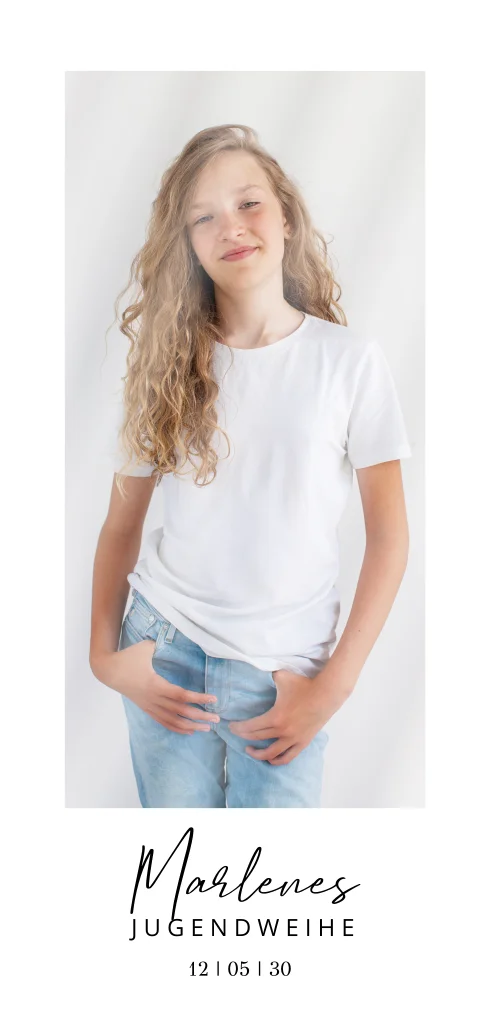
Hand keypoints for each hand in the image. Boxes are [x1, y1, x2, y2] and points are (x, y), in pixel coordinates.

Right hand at [90, 642, 219, 734]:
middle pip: (181, 712)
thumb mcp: (145, 647)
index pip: (181, 696)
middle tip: (217, 718)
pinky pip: (164, 722)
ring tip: (207, 728)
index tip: (213, 699)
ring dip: (191, 726)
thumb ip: (160, 644)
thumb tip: (173, 635)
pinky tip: (189, 731)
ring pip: (173, 721)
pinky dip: (177, 728)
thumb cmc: (127, 658)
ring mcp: (150, 706)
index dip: (198, 699)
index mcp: (155, 685)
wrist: (108, 671)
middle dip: (200, 716)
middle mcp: (154, 699)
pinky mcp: (147, 709)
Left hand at [229, 665, 352, 763]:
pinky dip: (277, 761)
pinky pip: (288, 757)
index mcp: (275, 717)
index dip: (238, 728)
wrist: (326, 694)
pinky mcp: (302, 742)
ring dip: (258, 754)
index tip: (231, 726)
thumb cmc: (304, 685)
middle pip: (257, 738)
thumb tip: (258, 668)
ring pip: (271, 754)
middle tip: (236, 733)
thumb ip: (268, 675)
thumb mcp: (282, 676)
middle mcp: (283, 731)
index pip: (250, 727)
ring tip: (249, 750)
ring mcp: (293, 739)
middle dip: (243, 736)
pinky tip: (270, 759)